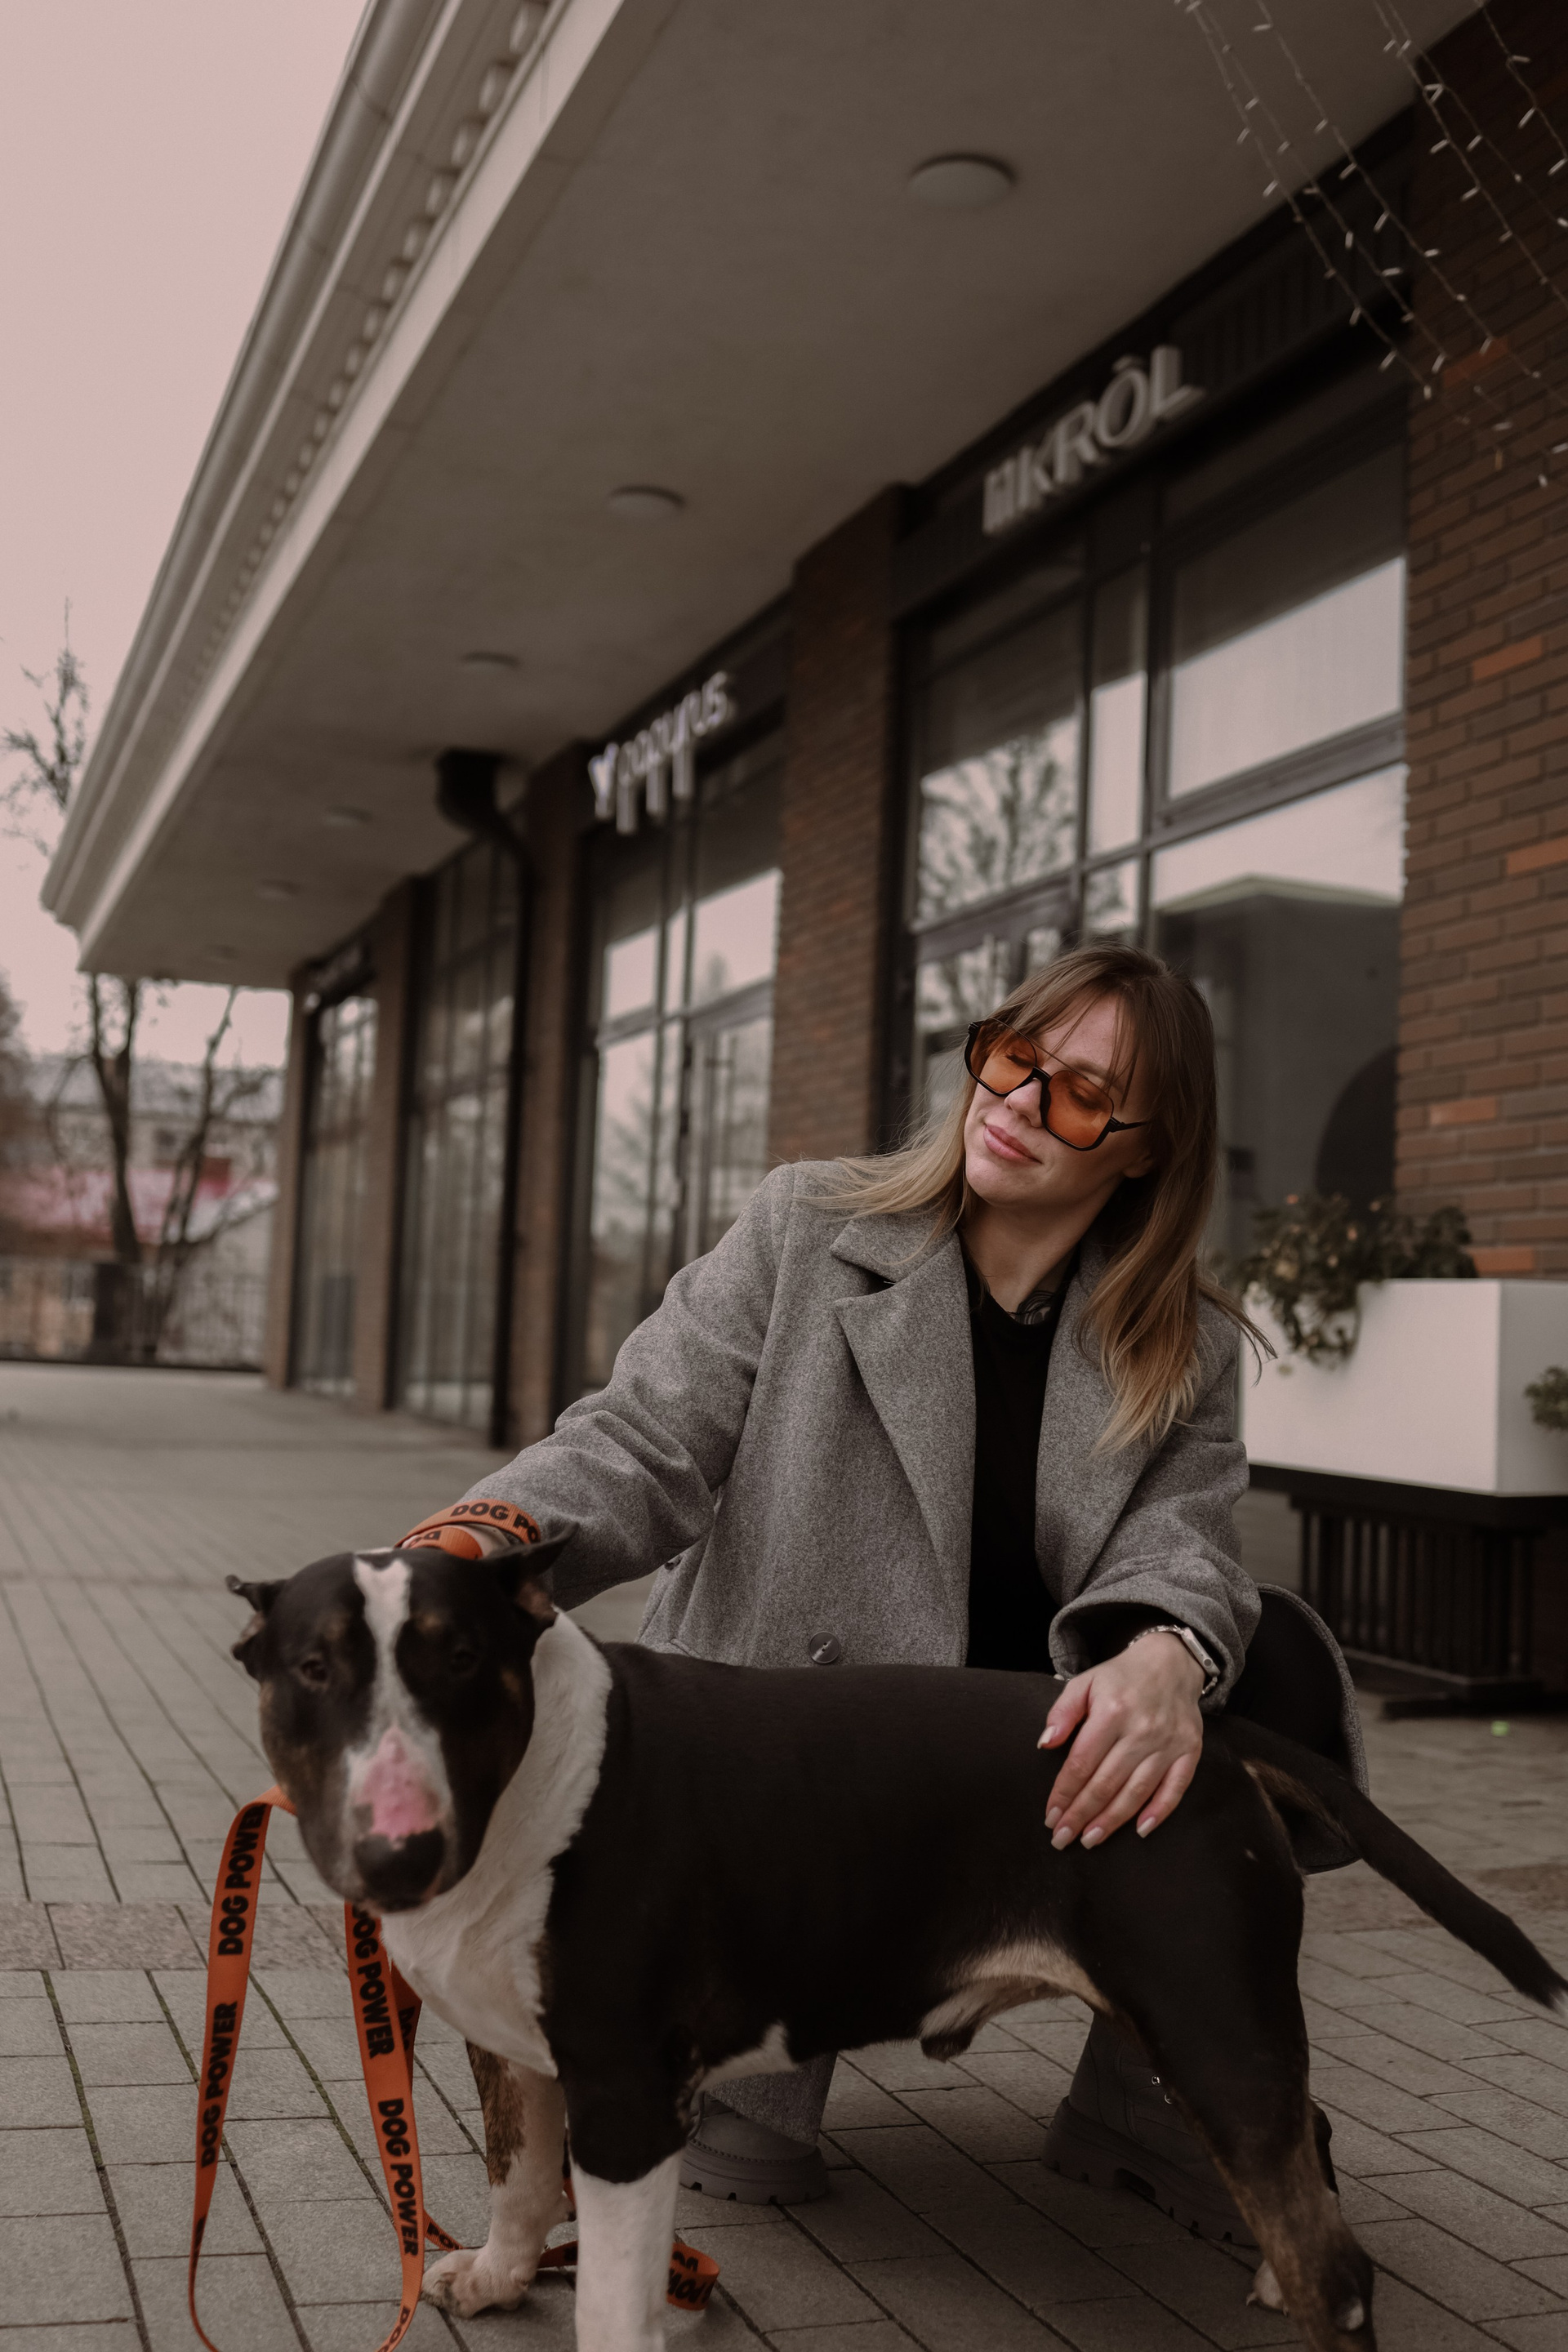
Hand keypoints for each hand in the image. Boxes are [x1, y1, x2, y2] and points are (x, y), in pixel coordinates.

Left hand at [1038, 1633, 1204, 1850]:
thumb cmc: (1121, 1677)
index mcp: (1112, 1711)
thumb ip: (1063, 1712)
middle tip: (1063, 1839)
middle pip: (1106, 1783)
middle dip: (1081, 1815)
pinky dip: (1159, 1811)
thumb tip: (1046, 1744)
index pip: (1081, 1763)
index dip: (1064, 1793)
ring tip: (1090, 1839)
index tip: (1050, 1816)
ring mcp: (1168, 1742)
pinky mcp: (1190, 1750)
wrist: (1172, 1662)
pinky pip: (1175, 1788)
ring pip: (1137, 1791)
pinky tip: (1140, 1830)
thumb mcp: (1085, 1682)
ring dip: (1112, 1820)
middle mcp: (1141, 1730)